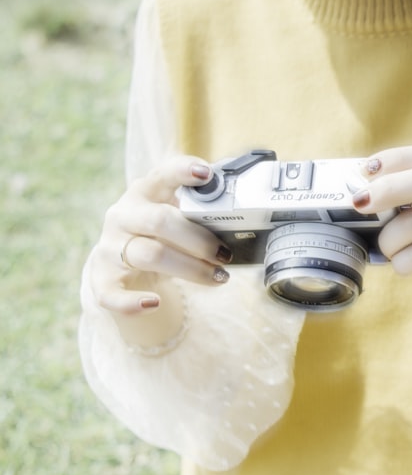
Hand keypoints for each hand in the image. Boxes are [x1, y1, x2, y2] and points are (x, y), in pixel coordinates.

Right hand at [89, 155, 232, 316]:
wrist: (126, 265)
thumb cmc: (163, 235)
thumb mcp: (179, 216)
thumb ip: (202, 211)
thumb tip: (247, 217)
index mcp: (146, 191)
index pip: (163, 174)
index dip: (183, 171)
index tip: (206, 174)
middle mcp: (123, 214)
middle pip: (160, 220)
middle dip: (200, 239)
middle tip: (226, 254)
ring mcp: (110, 246)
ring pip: (149, 255)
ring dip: (190, 269)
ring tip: (219, 277)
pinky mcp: (102, 278)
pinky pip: (111, 293)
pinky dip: (132, 301)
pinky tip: (154, 303)